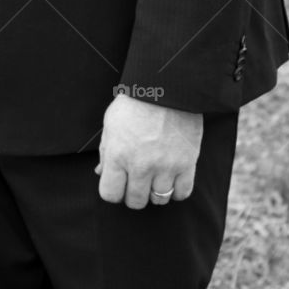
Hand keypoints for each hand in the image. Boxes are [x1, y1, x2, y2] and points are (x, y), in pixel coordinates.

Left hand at [97, 94, 202, 208]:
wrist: (166, 87)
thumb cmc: (134, 104)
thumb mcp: (111, 125)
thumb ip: (106, 152)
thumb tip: (101, 173)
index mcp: (117, 155)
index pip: (110, 195)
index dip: (113, 191)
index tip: (117, 183)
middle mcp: (140, 165)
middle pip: (135, 201)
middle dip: (133, 195)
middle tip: (136, 181)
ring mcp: (165, 166)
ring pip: (159, 199)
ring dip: (155, 192)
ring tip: (154, 178)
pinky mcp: (187, 163)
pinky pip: (182, 193)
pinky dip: (177, 190)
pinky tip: (171, 178)